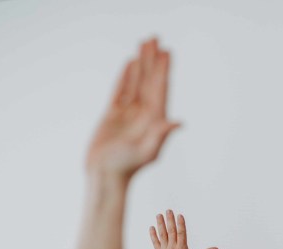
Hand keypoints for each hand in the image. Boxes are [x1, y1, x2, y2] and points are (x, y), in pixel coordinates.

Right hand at [85, 38, 179, 179]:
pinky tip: (130, 64)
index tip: (167, 52)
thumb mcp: (147, 152)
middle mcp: (143, 114)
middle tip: (156, 39)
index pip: (160, 89)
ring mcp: (128, 113)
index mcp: (153, 120)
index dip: (163, 70)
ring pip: (136, 82)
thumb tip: (177, 122)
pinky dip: (125, 76)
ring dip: (140, 64)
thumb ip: (161, 136)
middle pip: (149, 81)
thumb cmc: (126, 167)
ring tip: (144, 44)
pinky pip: (120, 90)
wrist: (105, 175)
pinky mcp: (113, 114)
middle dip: (153, 60)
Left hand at [150, 210, 218, 248]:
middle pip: (171, 231)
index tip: (179, 215)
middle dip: (170, 220)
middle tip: (168, 210)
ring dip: (160, 224)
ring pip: (162, 235)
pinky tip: (152, 227)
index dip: (180, 224)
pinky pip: (155, 242)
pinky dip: (153, 235)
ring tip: (159, 215)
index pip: (181, 234)